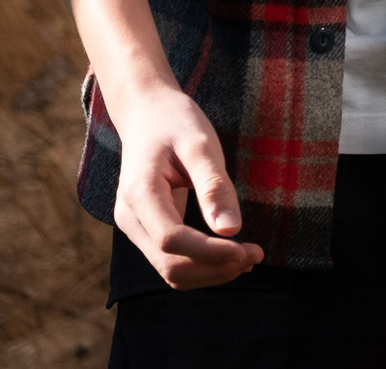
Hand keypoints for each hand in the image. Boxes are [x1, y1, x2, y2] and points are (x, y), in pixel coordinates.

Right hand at [109, 81, 263, 289]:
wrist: (146, 112)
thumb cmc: (175, 122)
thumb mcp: (200, 143)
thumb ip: (214, 186)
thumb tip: (231, 229)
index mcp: (139, 192)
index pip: (171, 240)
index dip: (211, 253)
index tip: (248, 249)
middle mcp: (130, 217)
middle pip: (169, 265)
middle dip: (214, 268)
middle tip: (256, 255)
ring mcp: (135, 226)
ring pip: (170, 270)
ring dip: (209, 272)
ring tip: (248, 257)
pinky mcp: (146, 229)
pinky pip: (171, 259)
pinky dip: (200, 264)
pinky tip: (230, 254)